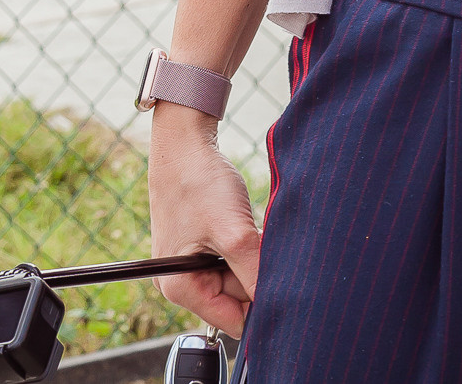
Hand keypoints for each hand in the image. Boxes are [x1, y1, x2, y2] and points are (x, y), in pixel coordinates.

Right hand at [148, 108, 259, 336]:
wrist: (185, 139)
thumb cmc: (198, 181)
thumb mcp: (233, 233)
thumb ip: (254, 275)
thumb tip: (281, 306)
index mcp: (180, 288)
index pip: (233, 321)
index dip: (261, 307)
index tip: (282, 283)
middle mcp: (183, 282)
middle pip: (238, 299)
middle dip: (257, 276)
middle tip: (264, 247)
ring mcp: (193, 263)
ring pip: (241, 277)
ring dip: (254, 259)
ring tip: (254, 231)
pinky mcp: (204, 245)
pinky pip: (236, 259)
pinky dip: (249, 247)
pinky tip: (249, 226)